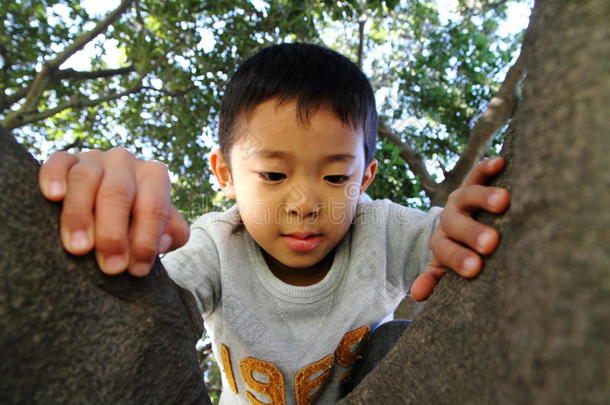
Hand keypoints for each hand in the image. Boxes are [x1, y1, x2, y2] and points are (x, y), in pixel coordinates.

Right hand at [38, 148, 189, 275]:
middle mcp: (126, 161)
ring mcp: (94, 158)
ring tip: (79, 249)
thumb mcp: (162, 227)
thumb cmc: (138, 219)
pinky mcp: (66, 159)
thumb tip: (162, 242)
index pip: (154, 207)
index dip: (146, 240)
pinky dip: (54, 177)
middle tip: (110, 267)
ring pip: (85, 179)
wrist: (110, 200)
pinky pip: (58, 161)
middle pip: (117, 193)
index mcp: (154, 175)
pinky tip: (53, 197)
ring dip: (80, 215)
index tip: (137, 270)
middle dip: (113, 234)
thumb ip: (172, 234)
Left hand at [410, 157, 509, 300]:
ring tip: (503, 201)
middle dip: (472, 233)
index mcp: (441, 242)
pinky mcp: (474, 182)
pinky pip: (478, 173)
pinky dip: (487, 167)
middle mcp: (449, 219)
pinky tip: (501, 162)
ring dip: (484, 197)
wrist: (463, 227)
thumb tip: (417, 294)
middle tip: (490, 243)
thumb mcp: (448, 268)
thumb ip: (435, 278)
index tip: (474, 268)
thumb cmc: (463, 254)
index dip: (457, 258)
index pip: (445, 250)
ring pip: (468, 195)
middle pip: (456, 224)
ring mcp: (461, 200)